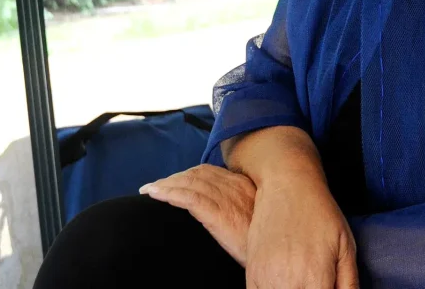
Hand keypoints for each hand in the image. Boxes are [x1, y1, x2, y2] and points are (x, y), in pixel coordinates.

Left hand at [141, 164, 256, 264]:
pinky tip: (155, 195)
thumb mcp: (256, 216)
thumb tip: (225, 206)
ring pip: (190, 183)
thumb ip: (241, 205)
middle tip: (156, 187)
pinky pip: (189, 198)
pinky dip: (170, 194)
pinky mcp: (219, 214)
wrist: (275, 253)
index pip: (209, 172)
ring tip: (149, 190)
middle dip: (174, 178)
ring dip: (166, 184)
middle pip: (197, 174)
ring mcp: (226, 199)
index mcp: (243, 185)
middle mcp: (234, 187)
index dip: (188, 174)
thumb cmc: (264, 239)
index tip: (172, 181)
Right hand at [246, 171, 358, 288]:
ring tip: (303, 281)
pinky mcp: (251, 275)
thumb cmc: (320, 213)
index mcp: (316, 279)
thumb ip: (349, 283)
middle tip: (317, 282)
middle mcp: (288, 284)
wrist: (286, 185)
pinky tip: (285, 284)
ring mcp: (266, 280)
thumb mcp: (346, 247)